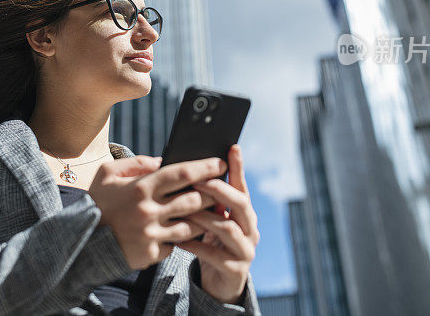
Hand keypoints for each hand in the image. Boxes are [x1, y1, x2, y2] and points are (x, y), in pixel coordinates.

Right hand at [88, 155, 227, 269]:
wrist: (81, 241)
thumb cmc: (97, 203)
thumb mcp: (107, 174)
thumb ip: (136, 163)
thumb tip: (162, 161)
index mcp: (140, 187)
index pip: (182, 174)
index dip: (205, 167)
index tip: (221, 163)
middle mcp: (148, 211)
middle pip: (193, 200)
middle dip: (212, 193)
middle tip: (222, 188)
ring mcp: (150, 235)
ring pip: (191, 225)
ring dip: (203, 218)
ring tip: (211, 211)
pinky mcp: (150, 254)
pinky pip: (176, 245)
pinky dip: (182, 238)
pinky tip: (188, 232)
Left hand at [176, 144, 258, 304]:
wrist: (220, 283)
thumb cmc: (213, 244)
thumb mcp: (214, 221)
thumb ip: (209, 201)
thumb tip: (192, 172)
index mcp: (245, 214)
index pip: (242, 186)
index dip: (238, 167)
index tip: (232, 147)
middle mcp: (251, 229)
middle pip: (240, 203)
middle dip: (219, 190)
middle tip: (199, 180)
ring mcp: (246, 250)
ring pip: (227, 227)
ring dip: (204, 216)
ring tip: (183, 209)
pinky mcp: (235, 270)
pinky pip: (214, 254)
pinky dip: (195, 245)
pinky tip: (178, 239)